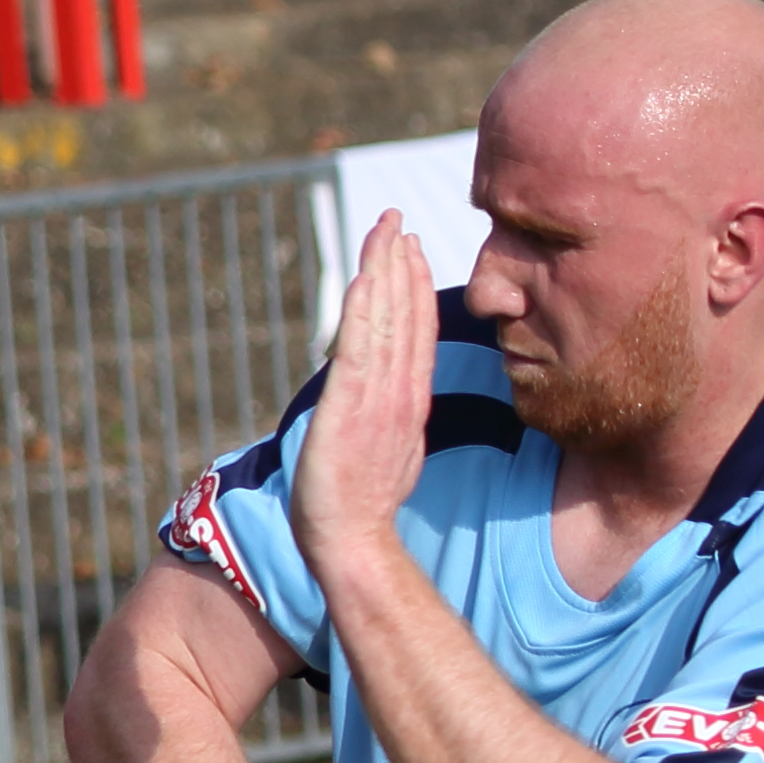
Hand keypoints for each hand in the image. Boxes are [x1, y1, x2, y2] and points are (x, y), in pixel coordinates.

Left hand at [292, 213, 437, 580]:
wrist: (353, 542)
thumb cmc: (361, 511)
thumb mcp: (387, 456)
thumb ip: (388, 425)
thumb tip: (387, 413)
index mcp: (407, 401)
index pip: (415, 333)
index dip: (414, 288)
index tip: (411, 250)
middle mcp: (398, 392)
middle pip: (403, 315)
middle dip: (399, 264)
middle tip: (395, 219)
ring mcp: (376, 398)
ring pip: (385, 322)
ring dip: (384, 273)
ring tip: (384, 230)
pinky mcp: (349, 409)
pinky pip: (360, 351)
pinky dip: (365, 313)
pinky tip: (365, 279)